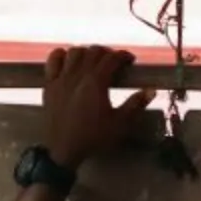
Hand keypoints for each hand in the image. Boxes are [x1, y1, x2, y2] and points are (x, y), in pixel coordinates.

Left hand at [40, 46, 154, 170]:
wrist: (62, 149)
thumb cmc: (92, 137)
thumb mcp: (119, 124)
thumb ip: (135, 105)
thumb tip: (151, 90)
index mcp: (96, 81)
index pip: (112, 58)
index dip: (123, 55)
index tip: (130, 61)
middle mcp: (78, 74)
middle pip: (94, 51)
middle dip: (107, 52)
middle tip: (114, 62)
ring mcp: (61, 77)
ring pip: (74, 52)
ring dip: (86, 52)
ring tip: (92, 60)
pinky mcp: (49, 84)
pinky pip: (53, 60)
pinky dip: (61, 55)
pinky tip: (67, 59)